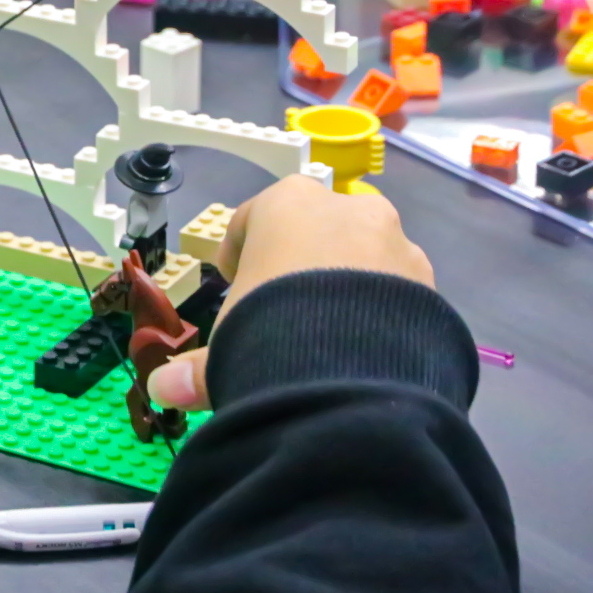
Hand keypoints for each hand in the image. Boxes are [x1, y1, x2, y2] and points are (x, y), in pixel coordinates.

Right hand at [144, 176, 433, 412]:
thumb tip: (162, 388)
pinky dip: (383, 313)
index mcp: (289, 203)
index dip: (237, 253)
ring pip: (364, 257)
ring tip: (332, 339)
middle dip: (300, 264)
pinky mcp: (430, 282)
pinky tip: (367, 352)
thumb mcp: (227, 347)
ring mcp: (396, 241)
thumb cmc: (273, 328)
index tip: (233, 283)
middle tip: (283, 312)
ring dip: (348, 286)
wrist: (357, 369)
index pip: (252, 218)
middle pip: (315, 231)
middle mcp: (347, 208)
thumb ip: (197, 366)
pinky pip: (398, 293)